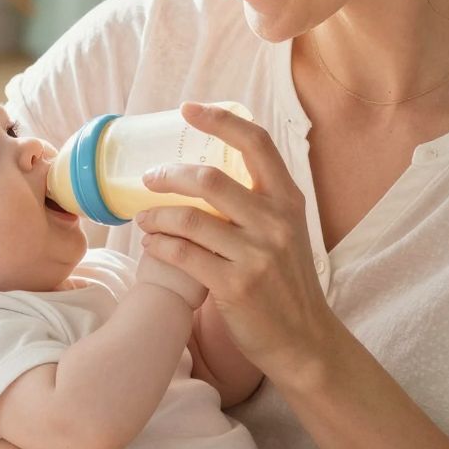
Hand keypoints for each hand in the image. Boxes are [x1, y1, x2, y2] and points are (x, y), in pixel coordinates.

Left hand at [136, 102, 337, 380]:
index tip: (187, 109)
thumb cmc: (286, 282)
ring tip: (144, 219)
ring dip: (157, 215)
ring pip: (190, 220)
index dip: (219, 119)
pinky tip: (152, 246)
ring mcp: (256, 254)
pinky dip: (161, 248)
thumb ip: (259, 202)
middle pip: (210, 179)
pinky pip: (184, 256)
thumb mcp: (286, 231)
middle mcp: (275, 221)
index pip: (255, 143)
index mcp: (288, 200)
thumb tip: (210, 173)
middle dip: (169, 174)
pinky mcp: (235, 285)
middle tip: (148, 178)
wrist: (304, 339)